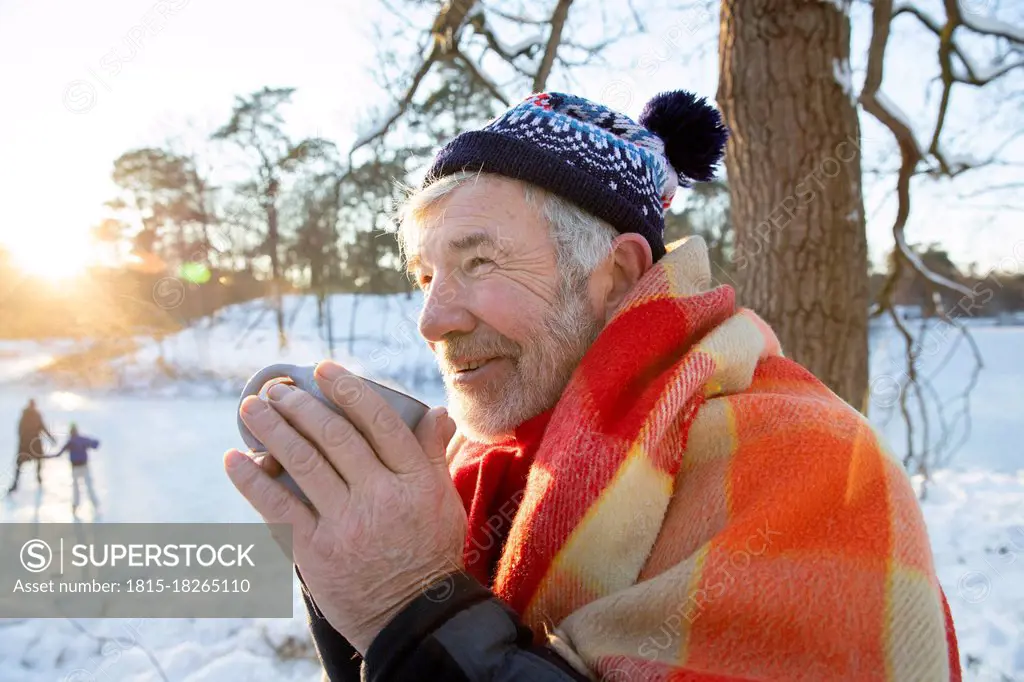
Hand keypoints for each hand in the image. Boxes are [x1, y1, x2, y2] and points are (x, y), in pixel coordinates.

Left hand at [224, 360, 464, 653]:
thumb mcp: (443, 499)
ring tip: (251, 407)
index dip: (348, 389)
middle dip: (300, 405)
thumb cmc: (429, 552)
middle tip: (277, 388)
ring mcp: (346, 523)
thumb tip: (435, 411)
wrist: (413, 615)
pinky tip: (236, 458)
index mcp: (415, 480)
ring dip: (272, 429)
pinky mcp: (316, 550)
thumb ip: (432, 453)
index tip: (323, 369)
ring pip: (303, 463)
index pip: (379, 421)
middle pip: (335, 436)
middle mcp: (380, 496)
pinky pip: (278, 506)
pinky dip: (253, 479)